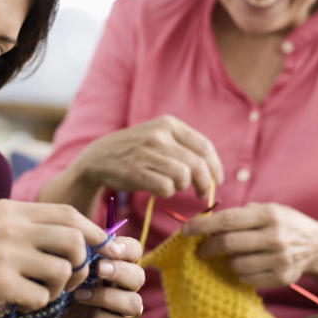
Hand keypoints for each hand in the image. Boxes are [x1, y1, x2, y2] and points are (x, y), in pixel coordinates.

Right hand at [0, 199, 107, 313]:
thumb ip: (35, 229)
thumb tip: (86, 237)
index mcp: (11, 209)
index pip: (67, 213)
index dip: (92, 231)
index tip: (102, 249)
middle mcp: (10, 226)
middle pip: (73, 239)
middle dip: (81, 264)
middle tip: (68, 279)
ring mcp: (5, 253)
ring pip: (63, 270)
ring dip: (59, 289)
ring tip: (40, 292)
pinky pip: (42, 297)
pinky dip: (36, 305)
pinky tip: (19, 302)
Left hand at [54, 235, 144, 317]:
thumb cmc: (55, 286)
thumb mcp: (64, 264)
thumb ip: (78, 249)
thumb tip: (89, 235)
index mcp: (112, 265)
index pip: (134, 250)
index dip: (127, 248)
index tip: (110, 249)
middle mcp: (120, 287)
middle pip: (138, 276)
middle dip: (120, 272)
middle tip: (99, 269)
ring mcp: (118, 312)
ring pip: (135, 303)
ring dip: (108, 297)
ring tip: (80, 296)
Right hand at [71, 115, 223, 199]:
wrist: (99, 156)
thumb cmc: (137, 150)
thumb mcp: (159, 136)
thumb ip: (185, 147)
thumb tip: (213, 170)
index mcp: (169, 123)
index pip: (204, 147)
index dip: (215, 167)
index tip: (217, 180)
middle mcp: (159, 134)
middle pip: (197, 165)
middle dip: (204, 184)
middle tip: (202, 194)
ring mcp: (146, 152)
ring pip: (183, 177)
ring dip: (181, 187)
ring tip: (171, 186)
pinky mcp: (135, 171)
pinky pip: (166, 188)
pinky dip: (166, 193)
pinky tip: (157, 189)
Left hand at [182, 202, 317, 288]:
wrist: (317, 245)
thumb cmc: (283, 223)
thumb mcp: (266, 210)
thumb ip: (239, 215)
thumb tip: (206, 222)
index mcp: (268, 215)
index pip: (228, 220)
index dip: (203, 225)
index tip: (185, 230)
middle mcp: (275, 236)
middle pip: (228, 244)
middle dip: (207, 247)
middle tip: (199, 250)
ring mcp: (280, 259)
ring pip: (236, 264)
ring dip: (227, 261)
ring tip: (230, 256)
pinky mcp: (282, 277)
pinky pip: (247, 278)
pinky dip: (241, 273)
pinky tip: (246, 265)